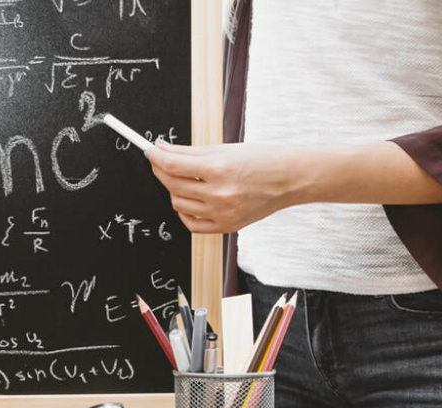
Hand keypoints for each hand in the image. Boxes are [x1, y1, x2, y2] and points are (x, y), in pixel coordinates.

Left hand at [147, 142, 307, 232]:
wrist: (290, 179)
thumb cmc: (262, 159)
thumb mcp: (225, 149)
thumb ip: (190, 152)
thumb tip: (163, 150)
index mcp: (219, 169)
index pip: (172, 165)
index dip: (155, 156)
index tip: (150, 151)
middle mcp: (219, 194)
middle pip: (172, 185)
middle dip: (161, 170)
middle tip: (160, 161)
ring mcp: (222, 213)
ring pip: (178, 204)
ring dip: (173, 190)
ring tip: (182, 178)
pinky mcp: (226, 226)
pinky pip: (192, 224)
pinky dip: (184, 212)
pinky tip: (189, 200)